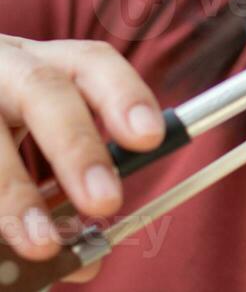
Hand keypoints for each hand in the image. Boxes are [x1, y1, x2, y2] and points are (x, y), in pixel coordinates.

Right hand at [0, 35, 165, 281]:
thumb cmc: (1, 124)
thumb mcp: (38, 137)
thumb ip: (70, 187)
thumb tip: (88, 262)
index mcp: (46, 64)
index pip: (93, 62)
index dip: (125, 95)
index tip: (151, 138)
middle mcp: (5, 68)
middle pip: (42, 90)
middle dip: (76, 146)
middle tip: (105, 201)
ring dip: (15, 195)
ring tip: (41, 244)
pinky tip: (2, 242)